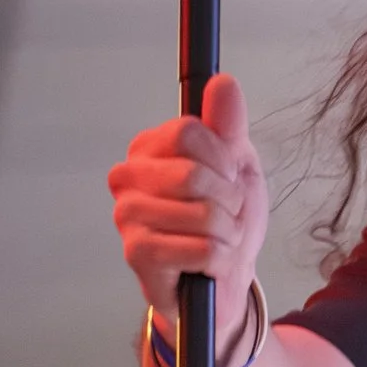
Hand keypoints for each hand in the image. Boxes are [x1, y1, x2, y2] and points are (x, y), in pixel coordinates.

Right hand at [107, 69, 267, 336]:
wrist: (223, 284)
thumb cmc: (225, 224)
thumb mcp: (237, 168)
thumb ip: (229, 127)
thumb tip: (222, 83)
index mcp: (148, 149)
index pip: (188, 132)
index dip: (223, 160)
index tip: (228, 179)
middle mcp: (128, 177)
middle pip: (193, 173)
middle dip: (228, 200)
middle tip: (227, 216)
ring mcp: (128, 216)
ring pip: (201, 214)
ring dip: (228, 233)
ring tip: (221, 241)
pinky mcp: (138, 255)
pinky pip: (200, 249)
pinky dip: (220, 259)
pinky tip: (212, 265)